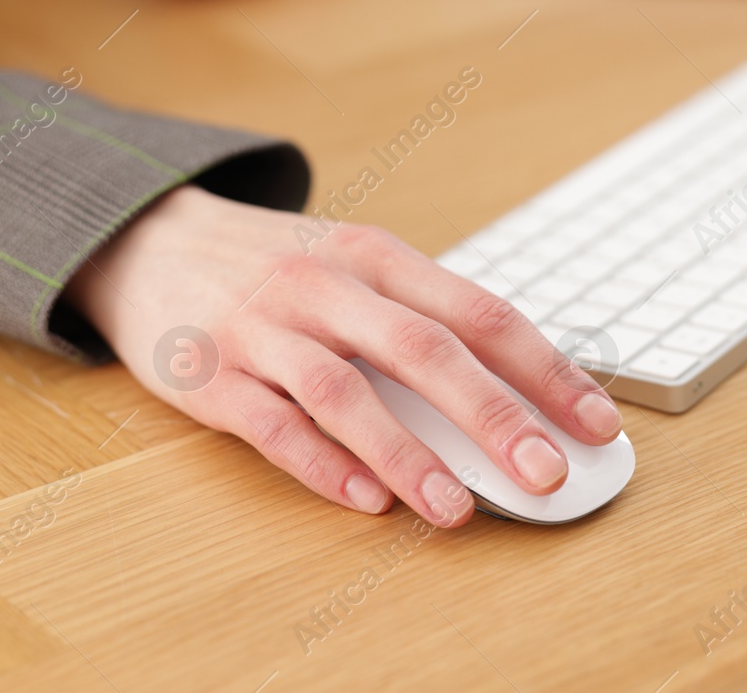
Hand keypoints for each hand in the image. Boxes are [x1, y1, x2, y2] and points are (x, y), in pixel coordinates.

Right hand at [64, 185, 624, 526]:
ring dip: (408, 455)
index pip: (477, 310)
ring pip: (345, 395)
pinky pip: (271, 427)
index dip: (543, 368)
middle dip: (492, 416)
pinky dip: (322, 466)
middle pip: (421, 350)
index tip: (596, 420)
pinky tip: (367, 501)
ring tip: (458, 508)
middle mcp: (323, 285)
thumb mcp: (352, 262)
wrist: (151, 238)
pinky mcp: (209, 376)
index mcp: (374, 255)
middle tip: (546, 473)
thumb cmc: (274, 263)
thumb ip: (419, 315)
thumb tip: (517, 392)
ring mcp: (263, 330)